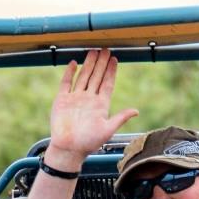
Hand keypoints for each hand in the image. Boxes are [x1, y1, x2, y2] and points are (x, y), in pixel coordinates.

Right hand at [47, 49, 138, 166]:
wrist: (68, 149)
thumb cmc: (88, 143)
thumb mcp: (108, 130)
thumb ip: (120, 118)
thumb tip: (136, 111)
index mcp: (100, 105)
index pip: (107, 84)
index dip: (111, 71)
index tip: (115, 59)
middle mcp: (88, 99)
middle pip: (96, 76)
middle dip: (101, 63)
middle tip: (105, 49)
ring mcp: (75, 98)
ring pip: (83, 76)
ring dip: (88, 64)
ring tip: (93, 51)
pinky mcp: (62, 100)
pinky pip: (66, 83)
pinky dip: (70, 73)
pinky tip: (75, 63)